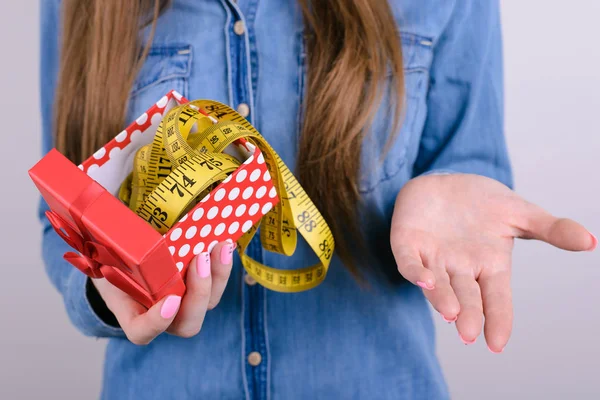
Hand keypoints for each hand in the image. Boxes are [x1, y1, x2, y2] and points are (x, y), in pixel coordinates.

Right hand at [91, 241, 234, 344]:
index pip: (142, 332)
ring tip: (221, 247)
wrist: (124, 260)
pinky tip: (225, 245)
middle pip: (188, 323)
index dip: (156, 323)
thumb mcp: (105, 257)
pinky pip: (216, 285)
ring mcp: (184, 304)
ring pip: (209, 303)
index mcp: (132, 314)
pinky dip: (222, 266)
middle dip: (199, 293)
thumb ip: (109, 250)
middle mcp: (163, 317)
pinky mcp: (199, 288)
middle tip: (200, 259)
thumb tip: (114, 220)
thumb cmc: (112, 261)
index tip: (170, 300)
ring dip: (218, 276)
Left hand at [390, 173, 595, 351]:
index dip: (498, 319)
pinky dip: (414, 271)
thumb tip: (590, 241)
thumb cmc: (483, 203)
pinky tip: (422, 280)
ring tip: (450, 313)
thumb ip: (551, 229)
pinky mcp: (407, 243)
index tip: (497, 343)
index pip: (496, 299)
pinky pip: (408, 261)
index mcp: (489, 266)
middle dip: (468, 314)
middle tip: (468, 332)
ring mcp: (433, 257)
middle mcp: (460, 268)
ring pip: (437, 284)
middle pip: (465, 297)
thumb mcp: (520, 213)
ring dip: (441, 298)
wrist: (447, 181)